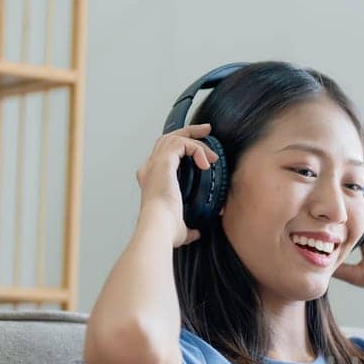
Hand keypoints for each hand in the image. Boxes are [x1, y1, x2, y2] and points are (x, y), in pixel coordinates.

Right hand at [135, 122, 218, 248]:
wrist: (159, 227)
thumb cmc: (164, 229)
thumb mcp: (180, 228)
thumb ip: (189, 228)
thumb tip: (196, 233)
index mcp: (151, 180)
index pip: (164, 155)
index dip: (181, 149)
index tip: (201, 152)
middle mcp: (150, 168)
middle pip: (167, 139)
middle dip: (189, 133)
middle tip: (206, 131)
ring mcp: (154, 163)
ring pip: (175, 137)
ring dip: (196, 140)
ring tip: (213, 151)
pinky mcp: (163, 161)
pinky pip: (182, 144)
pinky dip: (196, 149)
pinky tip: (206, 163)